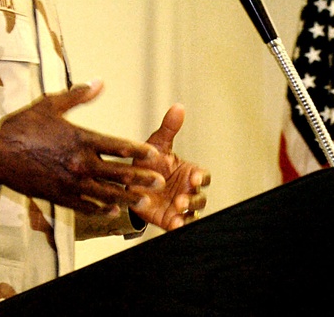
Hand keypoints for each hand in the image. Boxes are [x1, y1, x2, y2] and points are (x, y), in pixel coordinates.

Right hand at [0, 80, 164, 214]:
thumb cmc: (23, 124)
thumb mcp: (51, 104)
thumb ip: (79, 95)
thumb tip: (99, 81)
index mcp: (80, 138)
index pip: (118, 146)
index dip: (139, 152)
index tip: (155, 155)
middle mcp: (78, 162)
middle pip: (118, 172)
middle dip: (141, 177)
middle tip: (160, 181)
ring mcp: (69, 182)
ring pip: (105, 193)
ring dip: (126, 197)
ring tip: (143, 201)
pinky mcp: (57, 196)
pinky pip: (83, 206)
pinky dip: (99, 208)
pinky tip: (112, 210)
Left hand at [129, 104, 210, 230]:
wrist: (130, 183)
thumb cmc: (149, 162)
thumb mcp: (156, 145)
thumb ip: (168, 129)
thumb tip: (178, 106)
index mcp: (188, 173)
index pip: (204, 176)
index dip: (202, 177)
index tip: (195, 178)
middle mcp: (187, 191)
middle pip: (201, 198)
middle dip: (194, 199)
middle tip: (182, 198)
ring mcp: (179, 207)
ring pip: (193, 213)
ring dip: (188, 212)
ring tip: (178, 209)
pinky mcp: (169, 220)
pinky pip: (180, 225)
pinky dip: (180, 225)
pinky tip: (175, 224)